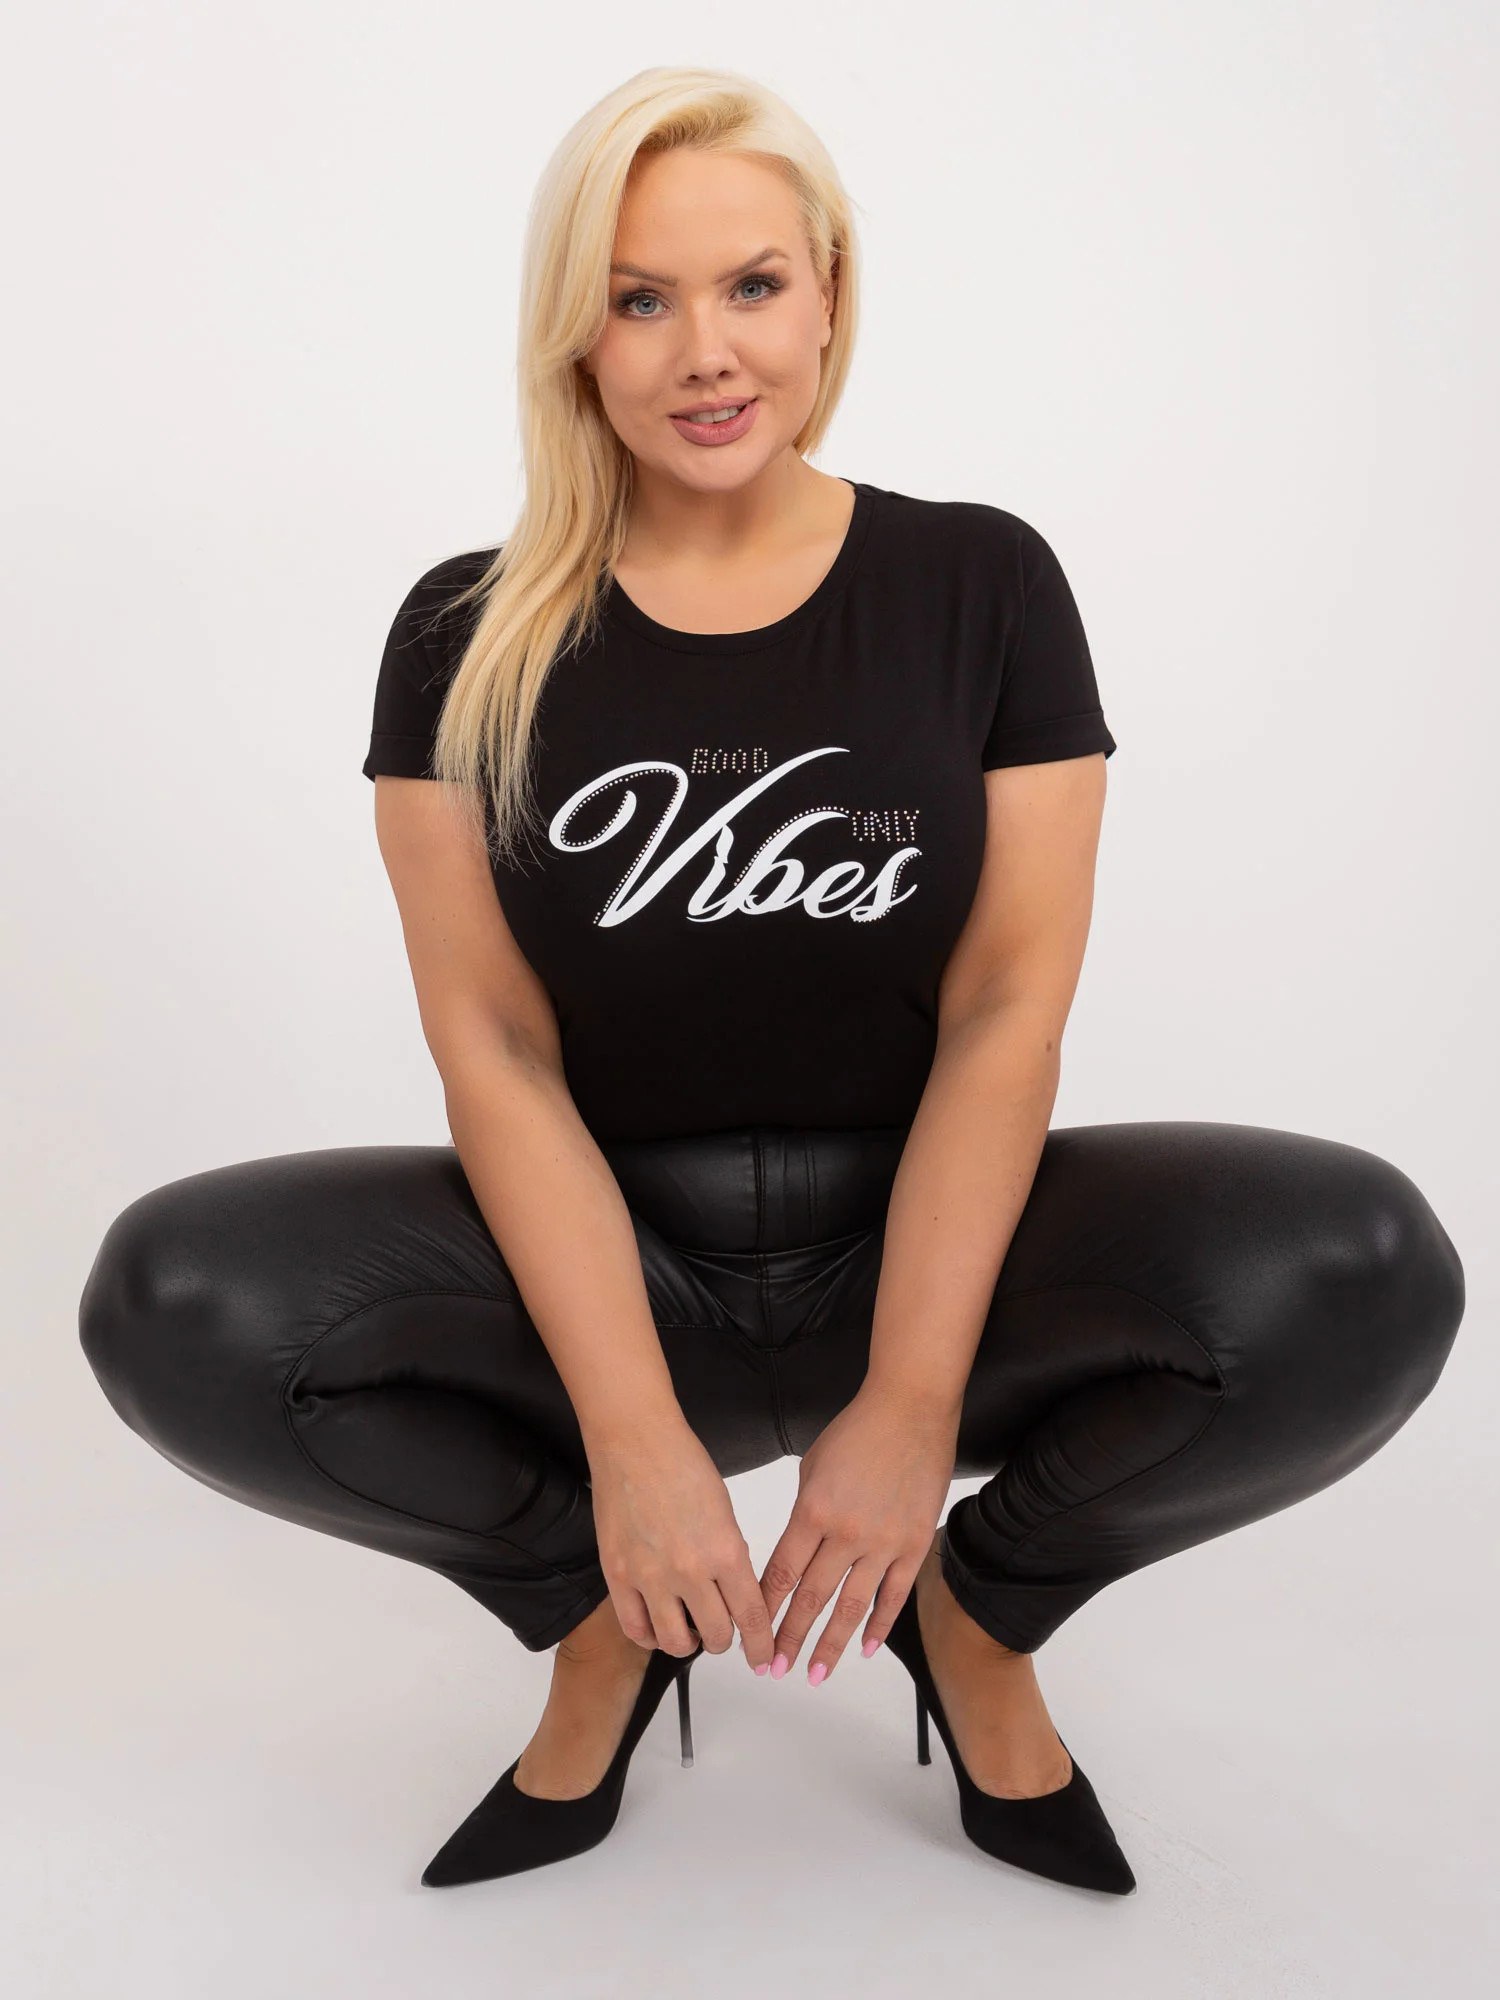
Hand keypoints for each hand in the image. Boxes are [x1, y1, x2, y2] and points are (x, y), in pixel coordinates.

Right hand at [588, 1414, 774, 1669]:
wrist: (635, 1441)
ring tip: (691, 1631)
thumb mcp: (724, 1511)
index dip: (760, 1644)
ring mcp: (650, 1577)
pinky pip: (636, 1629)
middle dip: (726, 1640)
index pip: (751, 1615)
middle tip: (723, 1633)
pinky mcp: (618, 1576)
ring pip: (677, 1643)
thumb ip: (730, 1555)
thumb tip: (733, 1592)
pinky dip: (651, 1637)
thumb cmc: (681, 1463)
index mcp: (725, 1550)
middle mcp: (690, 1570)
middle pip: (717, 1635)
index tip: (764, 1658)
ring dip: (690, 1643)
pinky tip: (658, 1628)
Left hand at [758, 1382, 958, 1682]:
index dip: (765, 1610)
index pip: (781, 1574)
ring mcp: (883, 1542)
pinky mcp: (915, 1543)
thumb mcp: (812, 1469)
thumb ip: (804, 1515)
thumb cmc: (856, 1431)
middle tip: (773, 1670)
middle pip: (811, 1599)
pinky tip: (865, 1649)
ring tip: (814, 1674)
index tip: (752, 1637)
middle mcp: (845, 1533)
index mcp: (812, 1512)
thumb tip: (797, 1554)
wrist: (909, 1408)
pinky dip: (879, 1624)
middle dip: (789, 1638)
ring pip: (852, 1607)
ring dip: (831, 1644)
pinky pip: (894, 1595)